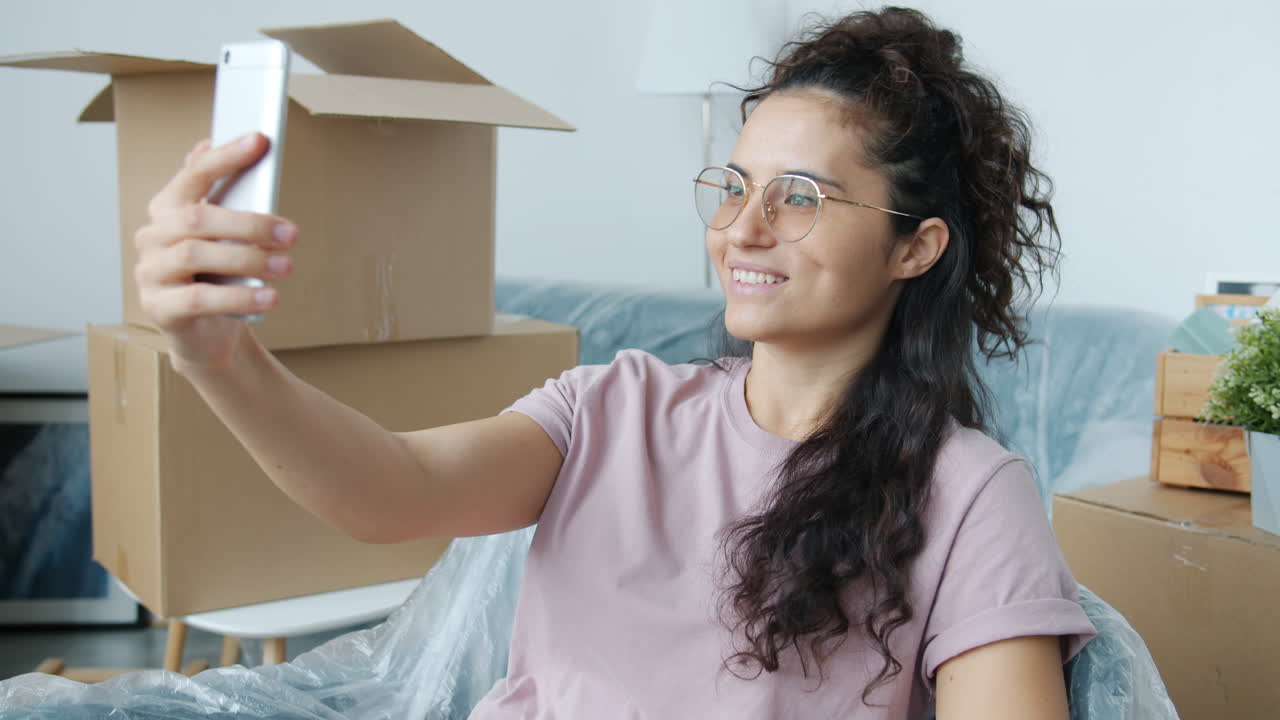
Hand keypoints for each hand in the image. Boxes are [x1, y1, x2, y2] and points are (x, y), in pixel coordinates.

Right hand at [133, 133, 297, 369]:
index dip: (226, 157)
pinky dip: (239, 296)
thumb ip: (223, 197)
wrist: (209, 334)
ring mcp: (150, 272)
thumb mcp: (226, 237)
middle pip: (198, 218)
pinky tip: (270, 297)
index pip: (194, 174)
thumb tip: (207, 144)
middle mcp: (151, 236)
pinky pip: (199, 298)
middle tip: (292, 234)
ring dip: (248, 258)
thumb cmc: (220, 277)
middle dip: (250, 223)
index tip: (260, 141)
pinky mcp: (159, 308)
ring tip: (287, 267)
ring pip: (196, 255)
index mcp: (167, 209)